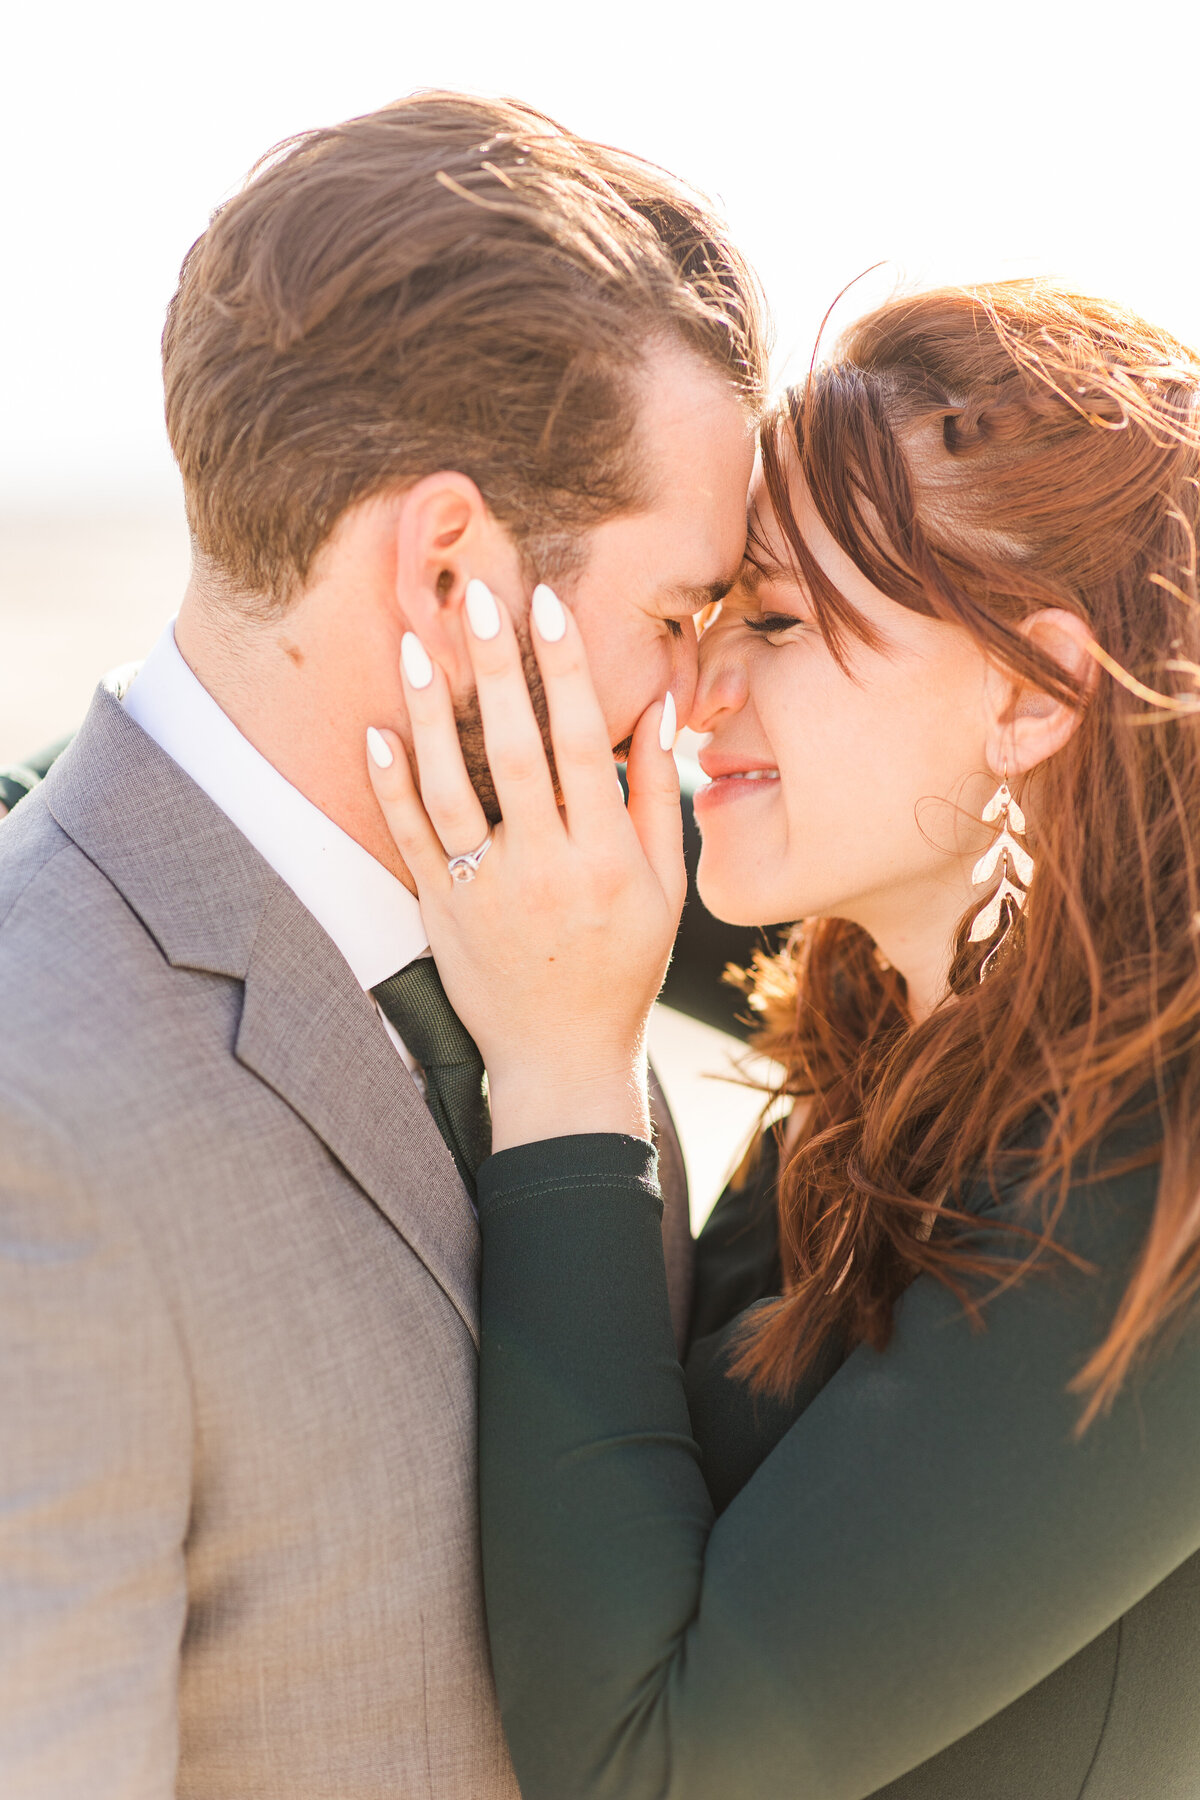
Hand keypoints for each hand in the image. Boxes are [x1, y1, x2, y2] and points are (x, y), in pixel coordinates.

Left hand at [366, 582, 685, 1150]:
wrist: (561, 1061)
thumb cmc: (622, 969)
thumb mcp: (664, 890)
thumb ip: (656, 798)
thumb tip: (654, 707)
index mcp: (606, 860)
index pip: (584, 746)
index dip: (565, 672)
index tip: (547, 606)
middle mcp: (545, 870)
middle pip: (514, 752)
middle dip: (494, 669)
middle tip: (475, 596)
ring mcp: (485, 891)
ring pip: (450, 788)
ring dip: (429, 712)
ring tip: (414, 643)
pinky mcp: (440, 912)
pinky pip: (408, 840)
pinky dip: (389, 785)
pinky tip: (376, 730)